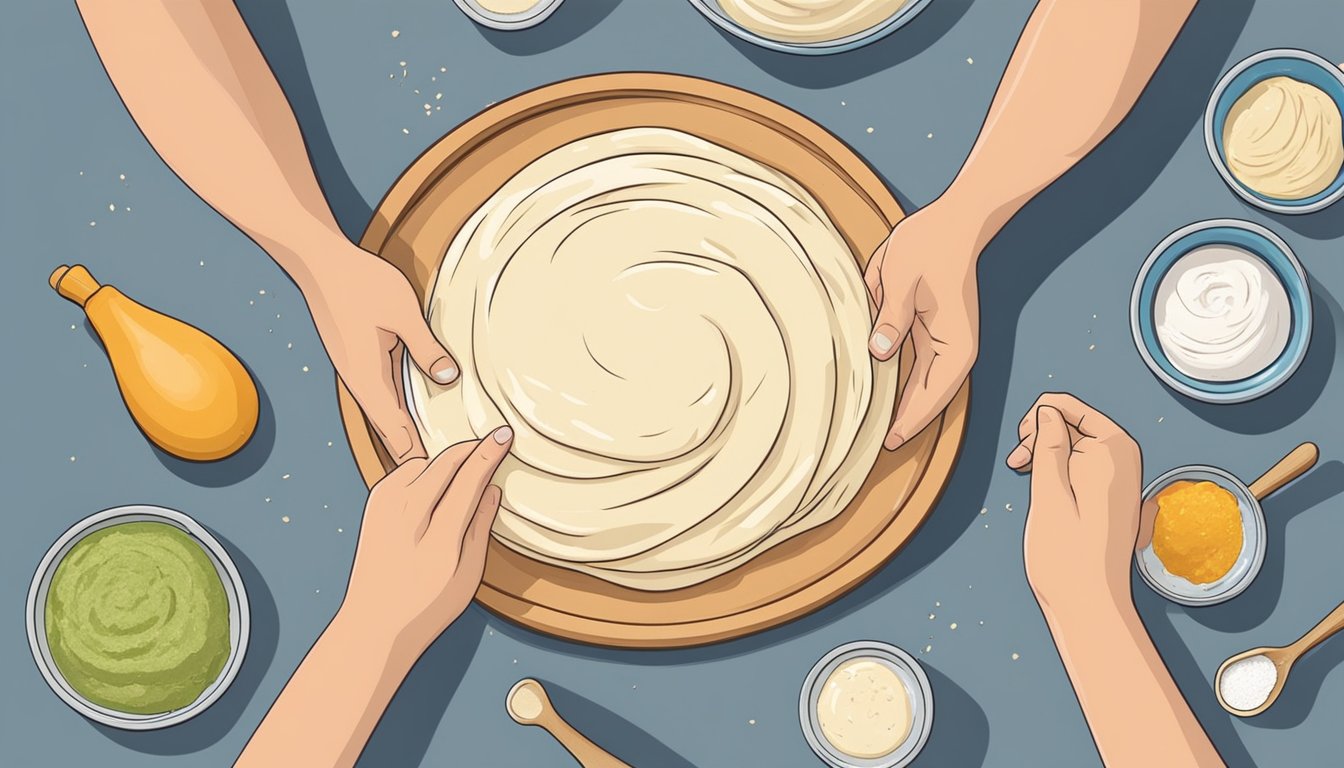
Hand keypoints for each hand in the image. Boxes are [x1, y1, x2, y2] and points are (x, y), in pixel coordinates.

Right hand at [301, 240, 458, 461]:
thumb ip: (426, 347)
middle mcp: (360, 381)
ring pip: (385, 413)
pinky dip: (398, 411)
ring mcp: (357, 371)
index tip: (435, 481)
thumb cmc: (359, 283)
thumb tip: (447, 377)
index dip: (416, 456)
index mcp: (369, 378)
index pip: (396, 429)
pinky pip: (382, 394)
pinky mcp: (358, 359)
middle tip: (439, 480)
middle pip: (389, 429)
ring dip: (405, 433)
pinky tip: (411, 415)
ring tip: (430, 457)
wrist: (318, 261)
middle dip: (413, 453)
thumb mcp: (403, 314)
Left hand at [340, 425, 511, 649]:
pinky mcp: (374, 505)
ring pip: (424, 462)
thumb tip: (491, 490)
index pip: (469, 477)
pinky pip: (404, 472)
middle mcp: (406, 513)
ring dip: (447, 460)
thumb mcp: (467, 574)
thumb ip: (480, 527)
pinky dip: (425, 471)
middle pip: (445, 461)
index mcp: (437, 534)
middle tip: (493, 444)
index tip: (504, 436)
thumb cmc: (423, 607)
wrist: (372, 624)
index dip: (489, 452)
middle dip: (471, 449)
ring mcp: (384, 506)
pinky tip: (435, 487)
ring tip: (465, 473)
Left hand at [865, 204, 979, 449]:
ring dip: (900, 409)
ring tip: (871, 432)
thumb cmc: (931, 247)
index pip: (931, 396)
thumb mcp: (904, 280)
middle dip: (903, 423)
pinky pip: (915, 371)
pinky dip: (900, 388)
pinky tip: (879, 400)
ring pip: (919, 389)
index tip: (888, 442)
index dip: (909, 421)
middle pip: (926, 399)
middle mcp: (953, 351)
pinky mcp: (930, 335)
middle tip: (870, 447)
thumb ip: (892, 319)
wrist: (952, 223)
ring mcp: (943, 344)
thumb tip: (880, 352)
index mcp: (954, 345)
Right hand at [1005, 393, 1142, 608]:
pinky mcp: (1113, 495)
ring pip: (1074, 445)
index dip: (1036, 419)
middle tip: (1018, 465)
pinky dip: (1058, 471)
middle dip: (1039, 436)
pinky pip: (1082, 466)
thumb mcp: (1047, 490)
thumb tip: (1047, 412)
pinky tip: (1044, 490)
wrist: (1089, 603)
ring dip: (1045, 455)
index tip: (1021, 448)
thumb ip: (1048, 443)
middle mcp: (1124, 457)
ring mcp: (1120, 477)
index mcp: (1113, 448)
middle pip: (1071, 423)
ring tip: (1026, 477)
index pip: (1066, 406)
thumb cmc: (1067, 555)